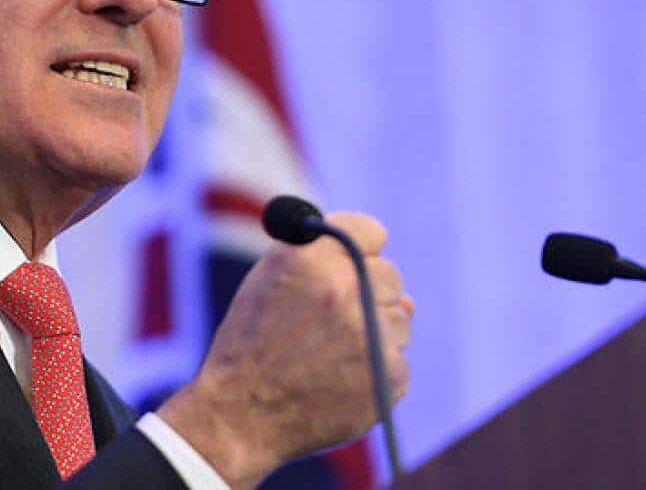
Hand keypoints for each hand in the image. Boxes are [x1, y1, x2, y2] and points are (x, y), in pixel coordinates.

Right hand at [157, 212, 412, 487]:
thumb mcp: (268, 283)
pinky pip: (397, 361)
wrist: (240, 414)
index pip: (369, 231)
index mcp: (307, 257)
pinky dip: (373, 371)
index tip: (348, 267)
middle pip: (390, 275)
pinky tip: (337, 380)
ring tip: (327, 356)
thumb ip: (323, 266)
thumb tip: (405, 296)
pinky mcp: (389, 375)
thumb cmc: (251, 345)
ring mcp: (370, 333)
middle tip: (330, 322)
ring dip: (373, 334)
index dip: (358, 249)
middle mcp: (343, 288)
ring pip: (399, 320)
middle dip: (368, 294)